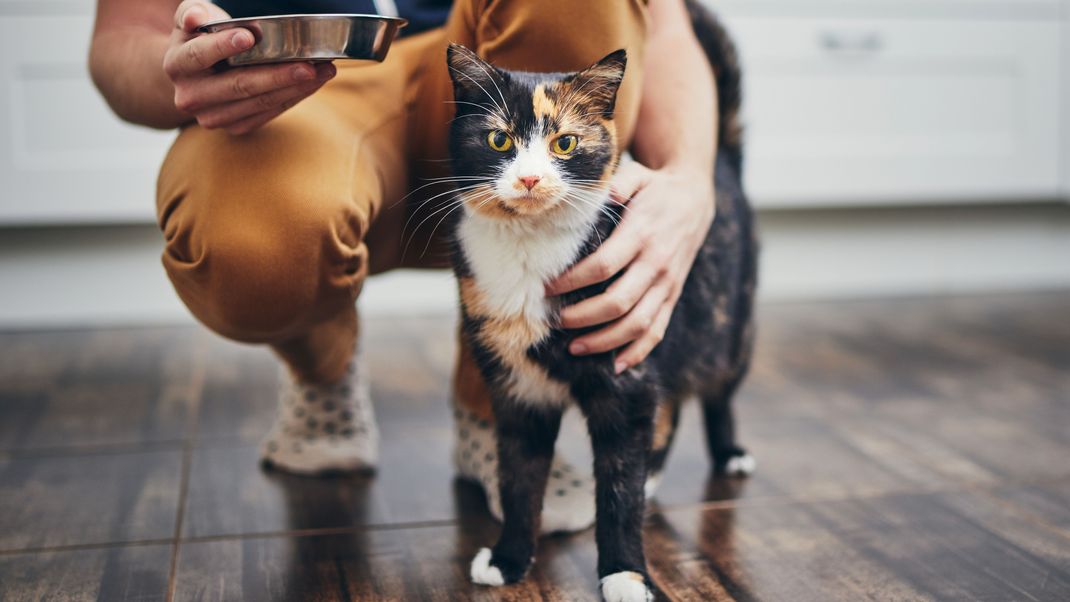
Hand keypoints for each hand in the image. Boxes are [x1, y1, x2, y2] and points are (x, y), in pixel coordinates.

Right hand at [163, 0, 335, 134]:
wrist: (194, 77)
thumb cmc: (201, 39)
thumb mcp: (194, 20)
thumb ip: (194, 13)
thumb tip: (196, 18)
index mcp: (177, 64)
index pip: (199, 55)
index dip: (223, 46)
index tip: (249, 36)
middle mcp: (191, 96)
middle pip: (238, 86)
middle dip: (277, 75)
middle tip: (308, 66)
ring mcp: (213, 117)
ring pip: (259, 103)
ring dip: (295, 88)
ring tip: (323, 71)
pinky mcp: (235, 128)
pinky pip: (268, 114)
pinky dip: (294, 98)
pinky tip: (314, 84)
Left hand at [546, 160, 714, 373]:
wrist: (695, 198)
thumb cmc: (654, 188)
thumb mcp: (636, 176)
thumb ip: (616, 185)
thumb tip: (597, 197)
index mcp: (642, 234)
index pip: (602, 266)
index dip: (572, 282)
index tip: (547, 288)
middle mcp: (656, 264)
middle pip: (617, 302)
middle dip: (582, 318)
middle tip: (555, 321)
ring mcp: (667, 284)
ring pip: (637, 324)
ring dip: (605, 340)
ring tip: (575, 347)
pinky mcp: (672, 295)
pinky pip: (657, 330)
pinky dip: (638, 352)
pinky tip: (617, 365)